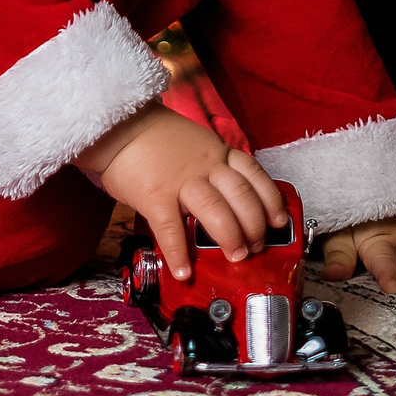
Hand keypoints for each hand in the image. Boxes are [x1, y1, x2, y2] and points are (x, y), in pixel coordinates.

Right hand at [77, 105, 285, 281]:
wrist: (118, 125)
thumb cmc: (154, 138)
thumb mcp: (195, 143)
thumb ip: (211, 165)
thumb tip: (226, 198)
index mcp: (216, 152)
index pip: (253, 175)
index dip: (270, 200)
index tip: (278, 220)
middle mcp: (205, 165)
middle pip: (241, 196)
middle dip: (253, 226)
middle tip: (255, 247)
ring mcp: (181, 180)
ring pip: (216, 211)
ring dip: (229, 238)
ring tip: (235, 258)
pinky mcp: (155, 195)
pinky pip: (171, 229)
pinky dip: (179, 253)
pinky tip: (184, 271)